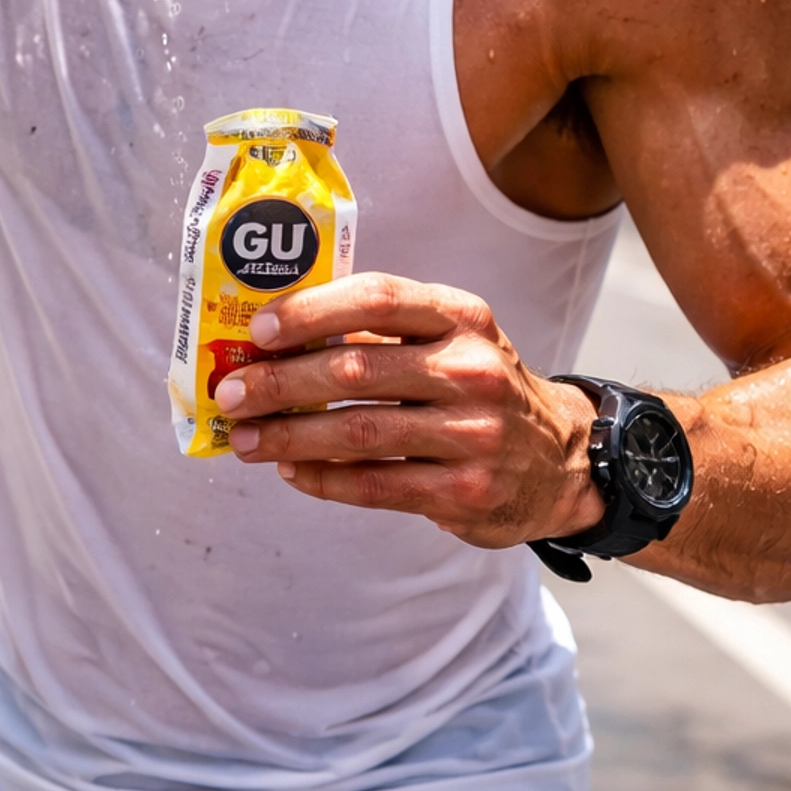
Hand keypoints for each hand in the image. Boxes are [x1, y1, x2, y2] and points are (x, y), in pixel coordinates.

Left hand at [216, 273, 606, 547]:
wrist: (560, 461)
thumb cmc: (478, 390)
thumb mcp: (450, 341)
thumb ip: (379, 336)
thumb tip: (275, 342)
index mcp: (461, 318)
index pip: (376, 298)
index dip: (309, 312)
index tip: (259, 330)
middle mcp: (472, 370)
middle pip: (355, 371)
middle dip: (279, 383)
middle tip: (230, 394)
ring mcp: (473, 433)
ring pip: (358, 433)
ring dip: (288, 437)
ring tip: (244, 439)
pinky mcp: (466, 491)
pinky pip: (375, 485)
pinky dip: (323, 479)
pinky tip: (290, 470)